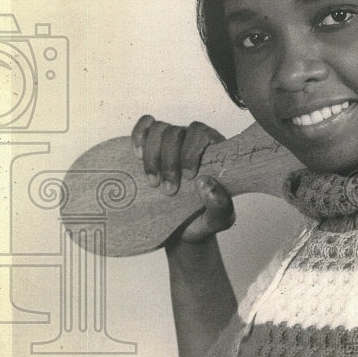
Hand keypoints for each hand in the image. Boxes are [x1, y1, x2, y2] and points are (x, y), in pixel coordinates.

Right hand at [131, 115, 235, 244]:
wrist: (179, 229)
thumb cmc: (202, 219)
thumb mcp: (218, 220)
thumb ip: (220, 205)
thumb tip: (206, 183)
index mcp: (213, 152)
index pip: (201, 134)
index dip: (191, 151)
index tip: (188, 177)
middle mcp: (191, 142)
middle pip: (176, 133)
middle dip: (169, 162)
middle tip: (168, 190)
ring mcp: (170, 143)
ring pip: (158, 129)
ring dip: (152, 155)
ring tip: (152, 182)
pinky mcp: (150, 146)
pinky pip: (144, 127)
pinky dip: (139, 136)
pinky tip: (137, 155)